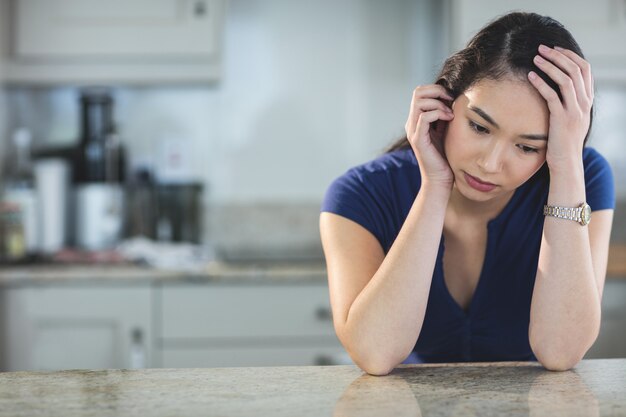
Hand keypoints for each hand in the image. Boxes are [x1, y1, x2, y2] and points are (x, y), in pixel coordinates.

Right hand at [404, 85, 454, 187]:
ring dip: (438, 103)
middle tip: (451, 101)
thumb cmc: (445, 156)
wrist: (440, 179)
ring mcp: (413, 131)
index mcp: (417, 119)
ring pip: (419, 102)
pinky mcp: (418, 139)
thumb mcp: (446, 130)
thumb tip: (454, 97)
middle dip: (437, 91)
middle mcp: (412, 123)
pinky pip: (424, 117)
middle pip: (417, 92)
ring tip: (450, 114)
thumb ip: (445, 115)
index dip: (436, 89)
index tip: (451, 98)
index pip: (420, 92)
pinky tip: (449, 119)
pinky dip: (438, 113)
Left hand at [527, 45, 593, 172]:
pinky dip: (541, 83)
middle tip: (542, 48)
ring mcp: (575, 111)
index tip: (555, 49)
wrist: (566, 163)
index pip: (584, 70)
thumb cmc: (562, 142)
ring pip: (566, 79)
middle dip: (558, 55)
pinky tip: (530, 76)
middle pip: (576, 70)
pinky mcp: (562, 119)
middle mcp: (584, 103)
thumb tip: (555, 88)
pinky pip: (552, 96)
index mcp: (587, 101)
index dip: (570, 56)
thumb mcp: (570, 119)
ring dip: (550, 65)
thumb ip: (567, 103)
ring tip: (535, 57)